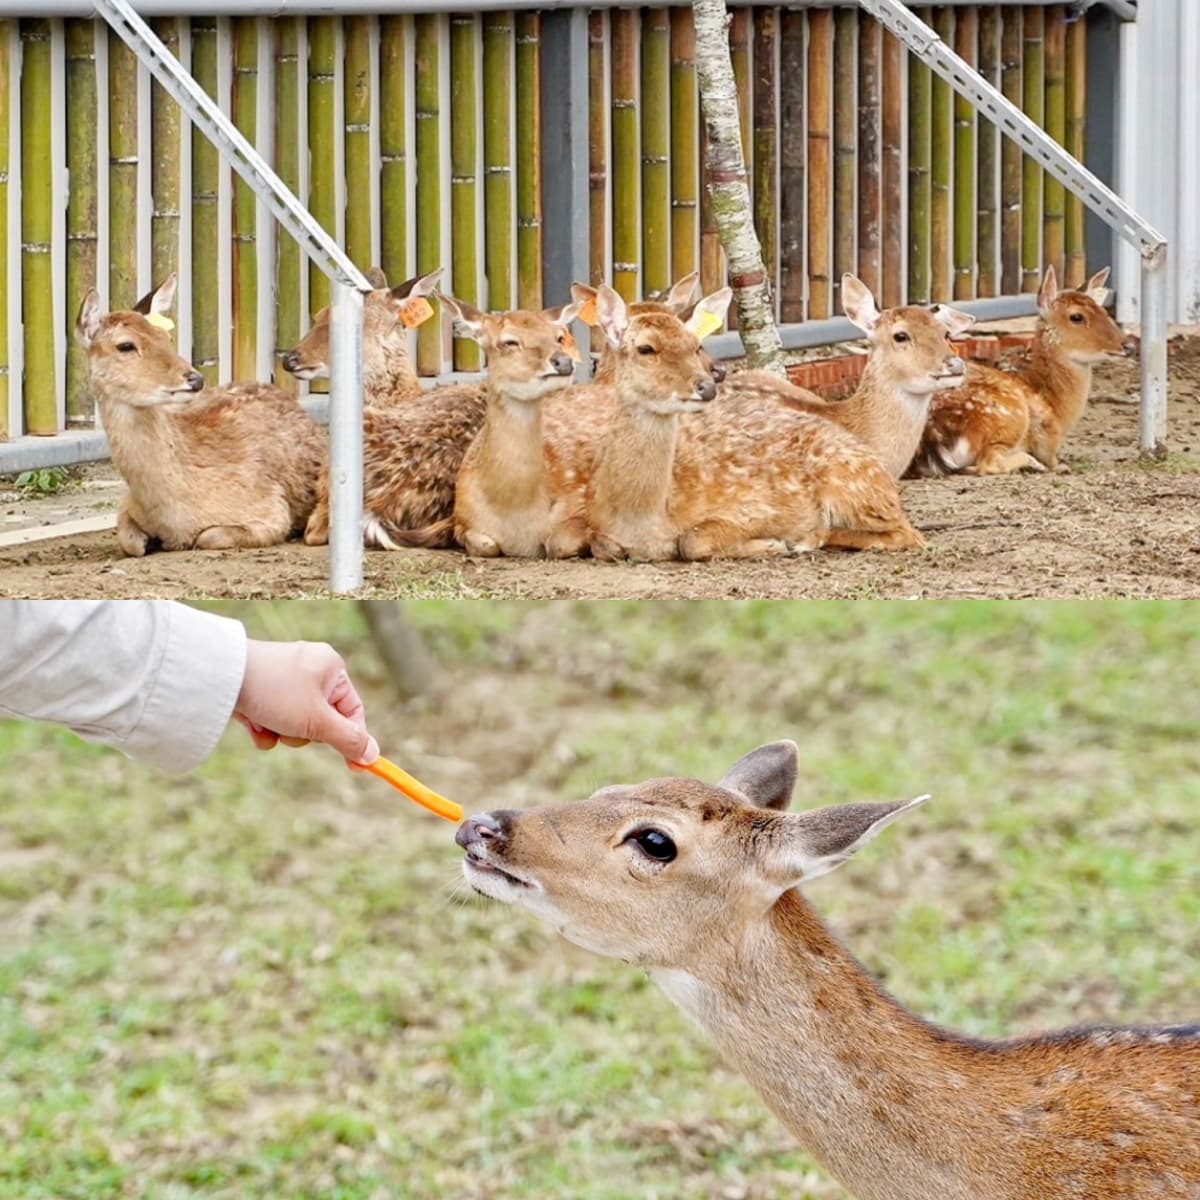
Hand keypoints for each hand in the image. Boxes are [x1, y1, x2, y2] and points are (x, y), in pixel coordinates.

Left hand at [234, 640, 379, 764]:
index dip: (353, 739)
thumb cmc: (276, 692)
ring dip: (284, 733)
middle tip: (294, 727)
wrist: (220, 676)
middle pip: (323, 720)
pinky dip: (265, 728)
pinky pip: (273, 719)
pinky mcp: (260, 690)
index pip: (353, 711)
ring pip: (296, 723)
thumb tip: (374, 755)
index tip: (356, 767)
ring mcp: (283, 680)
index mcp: (331, 668)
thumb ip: (348, 739)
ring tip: (268, 721)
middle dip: (306, 733)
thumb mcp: (318, 721)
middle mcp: (310, 669)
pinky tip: (251, 721)